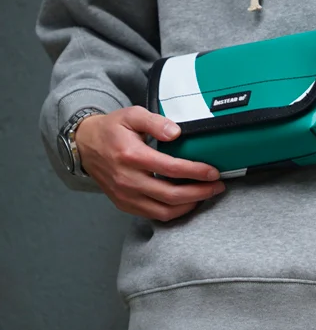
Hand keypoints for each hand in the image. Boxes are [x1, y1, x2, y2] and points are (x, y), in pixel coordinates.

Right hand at [76, 107, 224, 221]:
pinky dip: (173, 212)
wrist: (85, 146)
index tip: (213, 171)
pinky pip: (153, 215)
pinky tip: (186, 202)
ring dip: (189, 205)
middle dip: (200, 192)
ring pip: (163, 211)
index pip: (171, 168)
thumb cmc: (111, 129)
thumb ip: (155, 122)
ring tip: (206, 195)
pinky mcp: (124, 204)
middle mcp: (128, 179)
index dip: (195, 172)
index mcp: (132, 156)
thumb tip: (176, 132)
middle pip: (171, 195)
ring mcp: (125, 195)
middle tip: (217, 186)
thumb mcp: (132, 115)